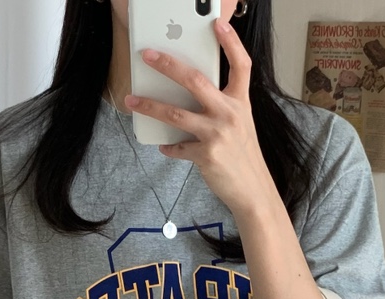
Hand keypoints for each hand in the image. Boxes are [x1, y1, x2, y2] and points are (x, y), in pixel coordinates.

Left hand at [124, 19, 275, 217]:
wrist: (252, 189)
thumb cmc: (243, 155)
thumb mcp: (240, 124)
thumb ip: (221, 106)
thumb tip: (189, 95)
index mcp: (240, 101)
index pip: (240, 64)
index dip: (231, 42)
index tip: (217, 23)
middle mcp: (229, 113)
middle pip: (195, 80)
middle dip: (168, 65)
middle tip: (148, 55)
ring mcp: (217, 134)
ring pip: (176, 114)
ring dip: (150, 106)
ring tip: (132, 100)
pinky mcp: (206, 155)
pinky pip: (178, 147)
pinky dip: (168, 147)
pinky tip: (163, 146)